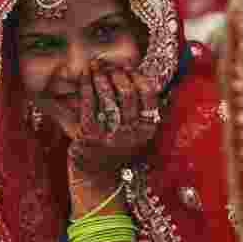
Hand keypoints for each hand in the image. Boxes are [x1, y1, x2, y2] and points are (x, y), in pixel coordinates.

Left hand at [67, 58, 159, 178]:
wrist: (97, 178)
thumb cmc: (117, 150)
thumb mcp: (137, 136)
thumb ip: (145, 114)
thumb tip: (158, 85)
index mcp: (147, 131)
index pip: (148, 96)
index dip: (137, 77)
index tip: (128, 66)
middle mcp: (131, 134)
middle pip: (127, 94)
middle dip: (117, 73)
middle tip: (108, 63)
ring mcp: (110, 136)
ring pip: (107, 97)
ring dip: (100, 76)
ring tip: (95, 65)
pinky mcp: (89, 137)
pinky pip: (88, 106)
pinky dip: (86, 88)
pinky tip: (84, 77)